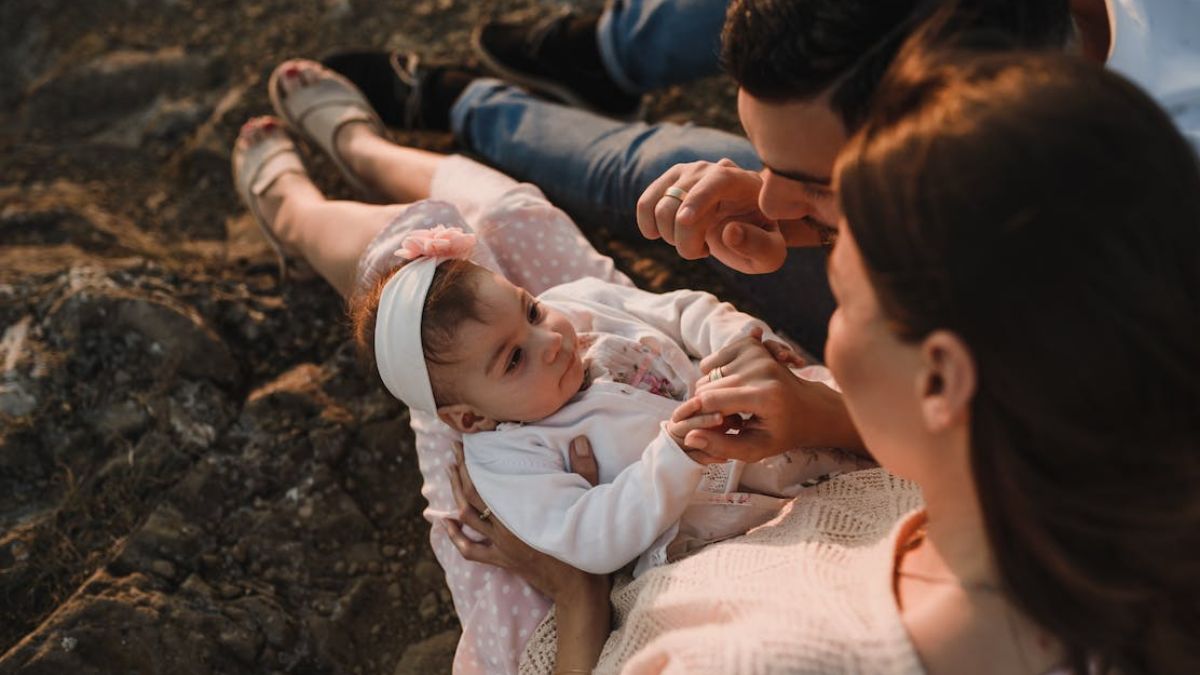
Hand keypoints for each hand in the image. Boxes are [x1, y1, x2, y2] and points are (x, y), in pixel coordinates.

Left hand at [444, 437, 604, 601]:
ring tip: (449, 471)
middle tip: (455, 450)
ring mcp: (502, 547)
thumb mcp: (589, 504)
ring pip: (468, 518)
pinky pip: (471, 550)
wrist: (580, 590)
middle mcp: (506, 530)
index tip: (467, 443)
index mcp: (523, 514)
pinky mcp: (503, 561)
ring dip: (456, 494)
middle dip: (461, 472)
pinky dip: (455, 536)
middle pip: (473, 497)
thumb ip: (584, 471)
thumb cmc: (586, 545)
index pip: (488, 483)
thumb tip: (579, 440)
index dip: (473, 463)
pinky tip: (445, 522)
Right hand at [637, 159, 793, 273]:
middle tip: (702, 252)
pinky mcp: (669, 182)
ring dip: (669, 236)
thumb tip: (730, 231)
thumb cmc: (759, 240)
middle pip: (682, 199)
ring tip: (692, 242)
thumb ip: (759, 246)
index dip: (698, 198)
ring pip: (660, 204)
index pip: (717, 180)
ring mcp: (688, 173)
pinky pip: (646, 203)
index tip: (684, 221)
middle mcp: (712, 170)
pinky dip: (649, 226)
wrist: (746, 226)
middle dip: (684, 239)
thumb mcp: (771, 254)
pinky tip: (669, 236)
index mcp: (742, 182)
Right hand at [673, 330, 861, 460]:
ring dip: (712, 392)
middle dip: (708, 407)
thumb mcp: (756, 449)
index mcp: (764, 396)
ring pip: (707, 374)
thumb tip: (689, 437)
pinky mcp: (752, 345)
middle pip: (705, 386)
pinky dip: (716, 374)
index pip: (710, 401)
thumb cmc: (783, 433)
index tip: (699, 428)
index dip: (697, 416)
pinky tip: (735, 388)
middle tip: (730, 422)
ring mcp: (756, 353)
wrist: (810, 408)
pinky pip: (714, 360)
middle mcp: (760, 369)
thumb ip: (721, 445)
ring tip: (735, 406)